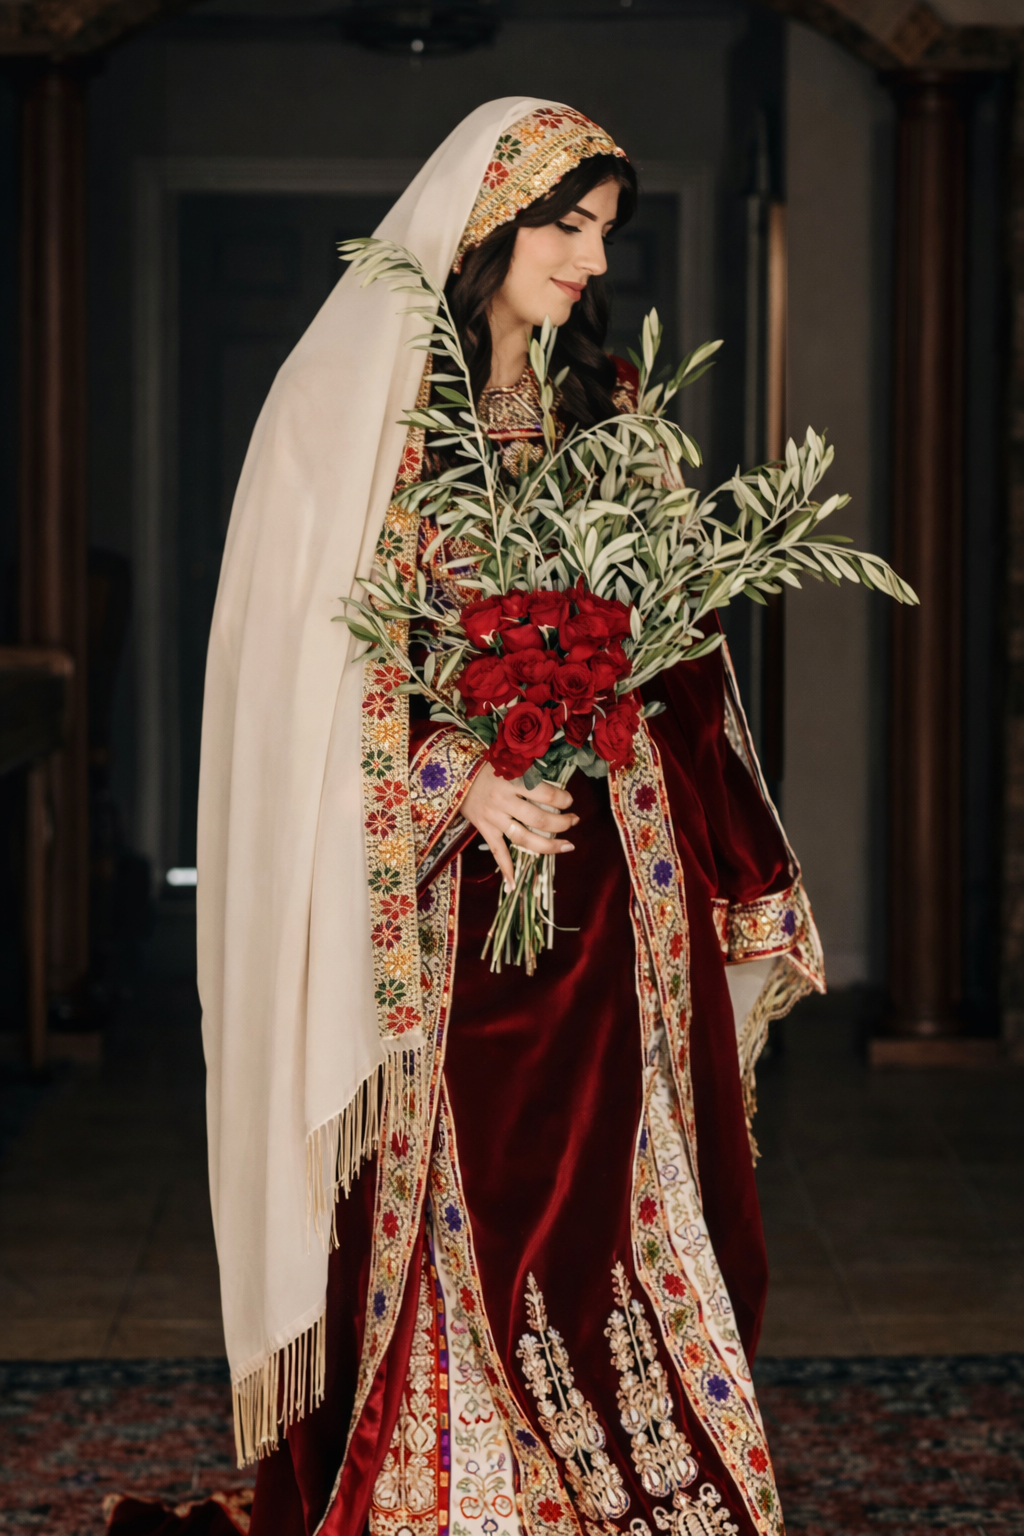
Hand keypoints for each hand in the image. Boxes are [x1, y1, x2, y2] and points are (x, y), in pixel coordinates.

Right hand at [460, 763, 577, 890]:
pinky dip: (505, 867)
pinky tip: (513, 884)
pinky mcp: (484, 828)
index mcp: (512, 781)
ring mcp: (493, 817)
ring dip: (548, 845)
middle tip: (574, 821)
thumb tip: (558, 786)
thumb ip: (531, 773)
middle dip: (562, 823)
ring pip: (524, 838)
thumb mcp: (510, 762)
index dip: (563, 799)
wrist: (455, 775)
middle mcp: (503, 801)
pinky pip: (497, 851)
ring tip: (566, 845)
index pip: (546, 794)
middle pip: (539, 819)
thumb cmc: (488, 766)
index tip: (569, 800)